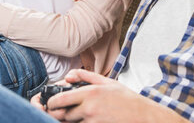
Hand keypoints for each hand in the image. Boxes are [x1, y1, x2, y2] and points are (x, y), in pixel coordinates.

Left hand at [44, 70, 185, 122]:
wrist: (142, 116)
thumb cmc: (126, 99)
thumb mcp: (107, 81)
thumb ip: (86, 77)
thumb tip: (69, 76)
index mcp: (90, 92)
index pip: (61, 99)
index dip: (52, 103)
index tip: (51, 103)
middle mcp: (89, 108)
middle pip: (63, 114)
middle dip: (57, 114)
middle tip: (57, 111)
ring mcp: (92, 121)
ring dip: (68, 120)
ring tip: (74, 114)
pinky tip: (85, 119)